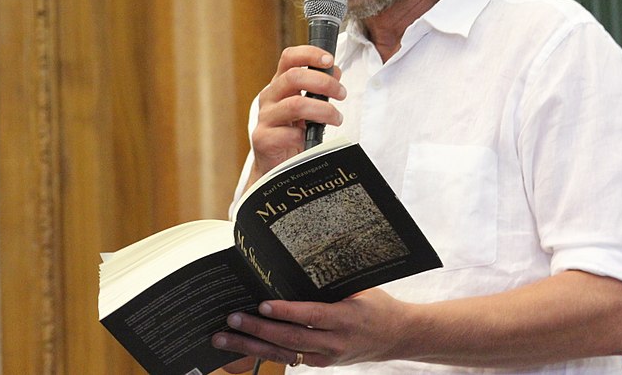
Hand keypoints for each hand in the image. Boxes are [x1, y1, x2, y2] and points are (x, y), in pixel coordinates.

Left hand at [214, 290, 405, 369]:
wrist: (399, 337)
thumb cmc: (377, 305)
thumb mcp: (360, 288)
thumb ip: (332, 281)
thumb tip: (298, 259)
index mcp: (346, 318)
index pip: (311, 316)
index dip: (287, 312)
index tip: (263, 305)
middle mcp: (335, 342)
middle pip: (291, 339)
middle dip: (258, 330)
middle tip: (232, 319)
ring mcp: (327, 357)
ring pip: (284, 354)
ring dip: (252, 346)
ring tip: (223, 338)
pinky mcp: (321, 363)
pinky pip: (289, 359)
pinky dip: (264, 352)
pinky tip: (242, 346)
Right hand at [247, 45, 345, 184]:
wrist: (275, 167)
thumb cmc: (293, 133)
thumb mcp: (307, 107)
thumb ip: (318, 89)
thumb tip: (335, 72)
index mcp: (280, 85)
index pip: (289, 58)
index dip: (309, 54)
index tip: (330, 60)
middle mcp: (269, 97)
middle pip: (294, 77)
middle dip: (324, 83)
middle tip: (341, 94)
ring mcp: (265, 118)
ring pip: (295, 105)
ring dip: (323, 110)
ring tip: (337, 119)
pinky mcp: (263, 139)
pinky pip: (288, 134)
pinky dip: (305, 136)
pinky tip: (311, 140)